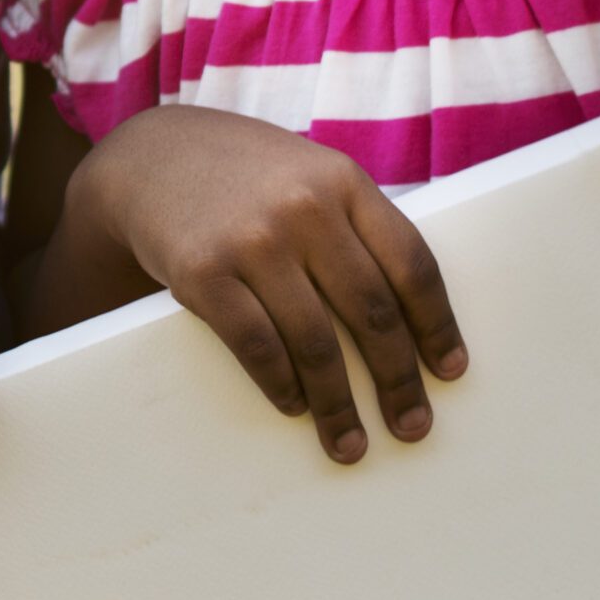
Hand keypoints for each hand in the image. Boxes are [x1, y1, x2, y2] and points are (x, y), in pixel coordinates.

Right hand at [78, 105, 466, 462]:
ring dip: (338, 404)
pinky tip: (293, 405)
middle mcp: (302, 208)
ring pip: (315, 342)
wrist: (150, 156)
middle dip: (398, 380)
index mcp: (342, 182)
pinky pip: (256, 346)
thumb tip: (412, 318)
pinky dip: (281, 385)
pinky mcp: (202, 272)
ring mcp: (250, 240)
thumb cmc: (245, 175)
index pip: (411, 263)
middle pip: (370, 311)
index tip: (449, 372)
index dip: (437, 325)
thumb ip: (355, 224)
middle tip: (412, 426)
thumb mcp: (309, 173)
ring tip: (350, 444)